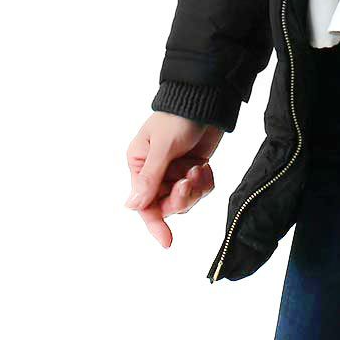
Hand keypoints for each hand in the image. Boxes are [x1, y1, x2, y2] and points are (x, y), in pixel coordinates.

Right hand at [124, 112, 222, 246]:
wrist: (208, 99)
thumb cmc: (179, 116)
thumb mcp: (163, 146)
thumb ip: (150, 177)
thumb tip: (131, 207)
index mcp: (140, 165)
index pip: (144, 203)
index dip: (155, 224)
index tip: (167, 241)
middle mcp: (156, 172)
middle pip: (167, 204)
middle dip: (181, 198)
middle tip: (189, 180)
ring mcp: (176, 171)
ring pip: (186, 199)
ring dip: (195, 188)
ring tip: (199, 167)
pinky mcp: (195, 168)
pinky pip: (200, 189)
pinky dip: (205, 181)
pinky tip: (205, 165)